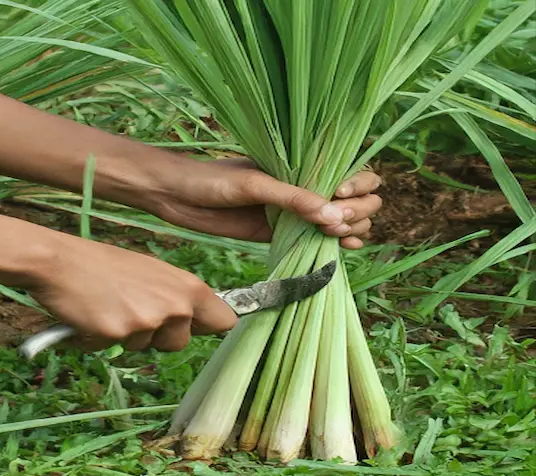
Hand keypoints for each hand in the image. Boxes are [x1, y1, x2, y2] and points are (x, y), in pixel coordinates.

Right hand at [28, 235, 237, 351]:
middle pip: (181, 343)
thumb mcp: (151, 272)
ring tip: (109, 307)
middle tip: (133, 310)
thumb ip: (176, 295)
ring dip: (129, 337)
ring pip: (147, 347)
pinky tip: (92, 315)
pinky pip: (115, 349)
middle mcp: (174, 304)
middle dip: (159, 336)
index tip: (198, 326)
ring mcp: (148, 321)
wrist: (60, 262)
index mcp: (187, 286)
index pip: (224, 320)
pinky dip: (102, 339)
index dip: (208, 326)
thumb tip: (193, 316)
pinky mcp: (120, 334)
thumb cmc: (103, 265)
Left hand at [147, 157, 381, 248]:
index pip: (354, 171)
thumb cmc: (213, 179)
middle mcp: (304, 187)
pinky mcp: (281, 233)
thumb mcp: (255, 183)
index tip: (339, 194)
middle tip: (335, 223)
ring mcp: (295, 212)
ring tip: (337, 236)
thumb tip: (334, 217)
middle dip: (357, 210)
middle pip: (357, 199)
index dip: (358, 184)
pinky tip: (344, 248)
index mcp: (302, 164)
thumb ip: (293, 199)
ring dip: (351, 229)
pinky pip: (317, 240)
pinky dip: (337, 244)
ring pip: (342, 221)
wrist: (178, 197)